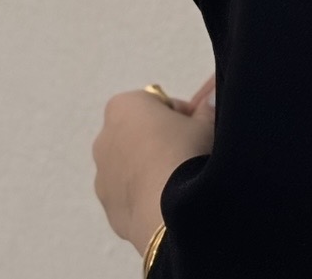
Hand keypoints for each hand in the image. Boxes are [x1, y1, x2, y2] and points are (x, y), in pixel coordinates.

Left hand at [92, 86, 215, 255]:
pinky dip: (143, 194)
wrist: (168, 208)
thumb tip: (209, 104)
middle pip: (138, 133)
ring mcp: (102, 174)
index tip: (197, 127)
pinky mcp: (107, 206)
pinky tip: (166, 201)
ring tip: (179, 181)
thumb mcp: (206, 122)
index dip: (181, 114)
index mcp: (125, 106)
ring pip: (129, 165)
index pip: (157, 102)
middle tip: (188, 151)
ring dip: (148, 168)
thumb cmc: (185, 151)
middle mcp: (105, 137)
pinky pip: (128, 194)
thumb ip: (205, 109)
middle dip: (160, 139)